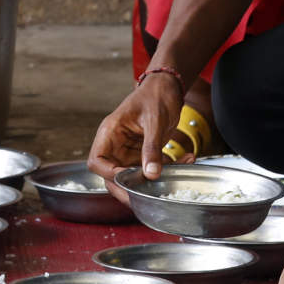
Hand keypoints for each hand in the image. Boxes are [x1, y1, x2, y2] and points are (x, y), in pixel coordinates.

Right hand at [87, 73, 193, 194]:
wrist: (169, 85)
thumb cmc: (155, 95)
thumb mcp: (154, 121)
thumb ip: (151, 148)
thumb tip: (151, 174)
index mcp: (110, 133)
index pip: (97, 161)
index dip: (108, 175)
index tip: (127, 181)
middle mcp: (116, 143)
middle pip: (112, 174)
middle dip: (129, 187)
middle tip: (146, 197)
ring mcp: (129, 149)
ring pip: (134, 174)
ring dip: (155, 178)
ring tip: (177, 171)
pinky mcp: (144, 152)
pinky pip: (151, 167)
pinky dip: (168, 167)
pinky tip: (187, 159)